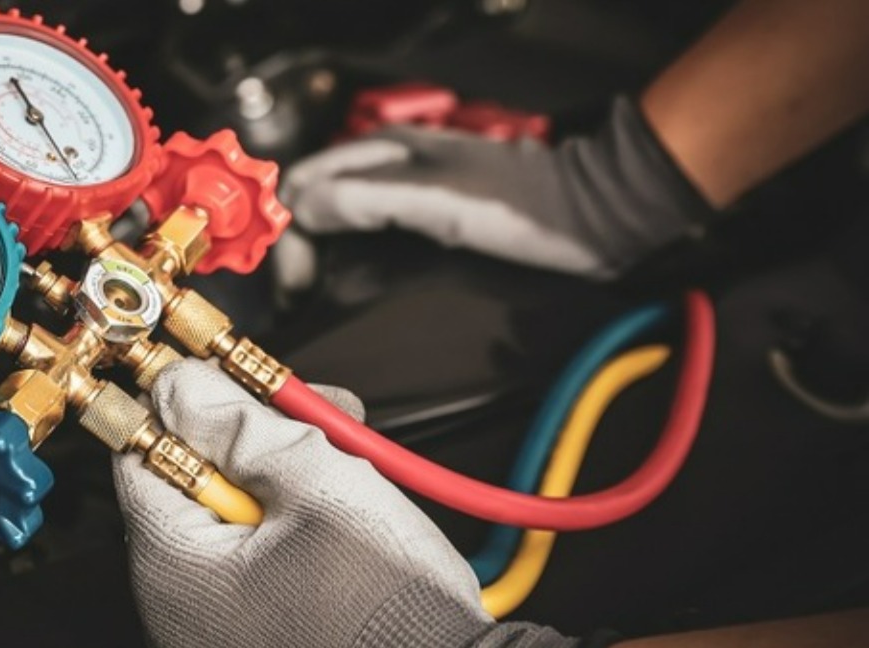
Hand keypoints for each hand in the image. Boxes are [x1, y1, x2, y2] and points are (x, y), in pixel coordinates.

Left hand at [113, 359, 572, 646]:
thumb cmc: (389, 612)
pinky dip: (299, 519)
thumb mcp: (318, 488)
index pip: (143, 457)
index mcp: (175, 567)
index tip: (228, 378)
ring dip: (288, 471)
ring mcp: (223, 619)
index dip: (189, 405)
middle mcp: (182, 600)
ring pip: (237, 512)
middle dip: (256, 435)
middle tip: (312, 413)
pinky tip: (347, 501)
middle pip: (194, 479)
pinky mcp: (266, 626)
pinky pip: (263, 554)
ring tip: (348, 459)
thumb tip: (184, 386)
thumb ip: (244, 427)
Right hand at [275, 96, 714, 283]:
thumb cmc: (523, 207)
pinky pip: (373, 234)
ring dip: (322, 251)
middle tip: (300, 290)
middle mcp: (391, 166)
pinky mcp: (431, 217)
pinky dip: (352, 256)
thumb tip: (303, 207)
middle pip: (316, 200)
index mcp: (385, 152)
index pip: (304, 183)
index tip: (296, 277)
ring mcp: (411, 191)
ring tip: (316, 289)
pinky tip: (356, 279)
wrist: (593, 218)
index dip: (290, 228)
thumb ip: (367, 198)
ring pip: (341, 217)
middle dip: (298, 243)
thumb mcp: (436, 200)